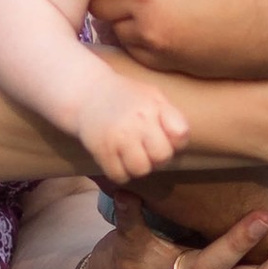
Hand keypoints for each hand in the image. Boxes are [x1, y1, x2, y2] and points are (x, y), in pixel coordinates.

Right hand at [75, 64, 191, 184]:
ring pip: (141, 170)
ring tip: (131, 155)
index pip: (180, 135)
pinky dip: (120, 172)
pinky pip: (119, 176)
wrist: (87, 93)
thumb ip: (170, 116)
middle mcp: (138, 121)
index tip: (164, 138)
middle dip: (157, 158)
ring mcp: (119, 137)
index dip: (175, 142)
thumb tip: (180, 141)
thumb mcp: (152, 95)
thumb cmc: (125, 96)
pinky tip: (117, 160)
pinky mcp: (102, 150)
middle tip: (146, 150)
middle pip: (162, 157)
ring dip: (138, 167)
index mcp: (154, 106)